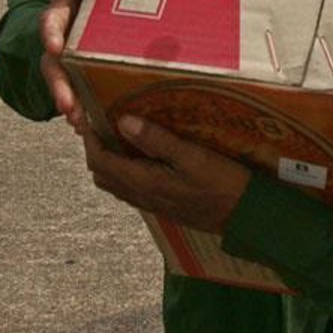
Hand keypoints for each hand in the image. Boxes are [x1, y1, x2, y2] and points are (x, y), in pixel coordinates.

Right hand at [39, 0, 96, 133]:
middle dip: (59, 85)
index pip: (51, 20)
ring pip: (63, 82)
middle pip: (53, 63)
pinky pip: (78, 91)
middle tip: (67, 107)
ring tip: (79, 124)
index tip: (55, 48)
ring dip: (70, 103)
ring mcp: (69, 56)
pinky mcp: (81, 71)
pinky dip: (83, 108)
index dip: (51, 34)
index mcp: (63, 8)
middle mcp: (60, 35)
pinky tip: (91, 127)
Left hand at [84, 115, 251, 233]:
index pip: (101, 163)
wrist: (243, 215)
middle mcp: (142, 196)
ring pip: (115, 183)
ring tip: (116, 134)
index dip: (90, 140)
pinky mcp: (162, 204)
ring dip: (108, 160)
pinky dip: (123, 170)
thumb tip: (123, 121)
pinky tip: (139, 154)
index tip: (88, 117)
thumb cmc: (222, 183)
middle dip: (95, 149)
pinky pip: (130, 188)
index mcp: (145, 183)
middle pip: (102, 174)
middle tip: (100, 123)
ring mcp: (151, 203)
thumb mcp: (192, 156)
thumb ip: (156, 140)